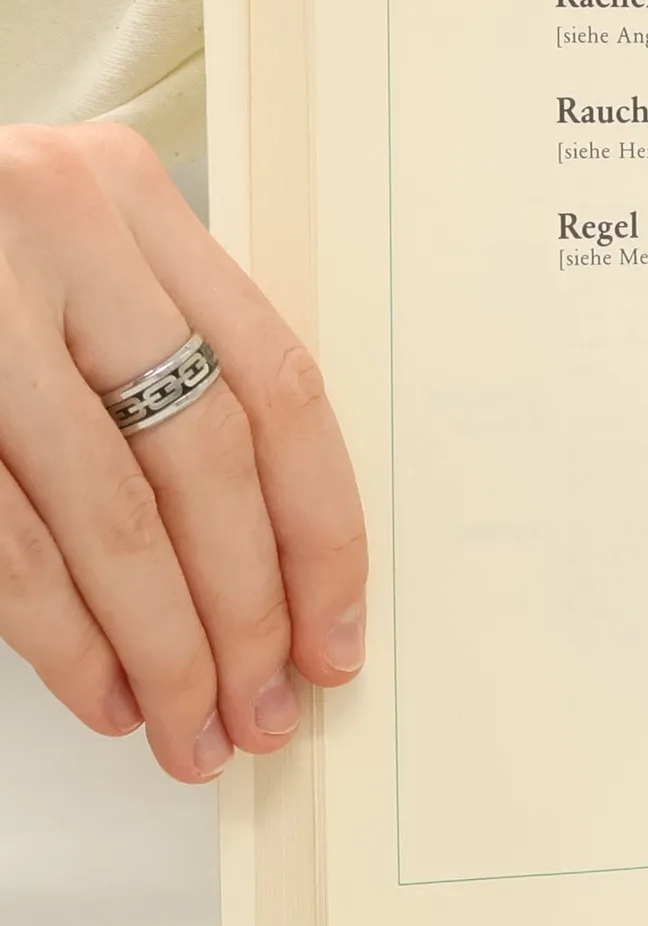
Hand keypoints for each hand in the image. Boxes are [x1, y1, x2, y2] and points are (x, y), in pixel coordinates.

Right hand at [0, 122, 366, 781]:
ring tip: (193, 728)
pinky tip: (105, 693)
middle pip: (205, 461)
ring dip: (165, 648)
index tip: (336, 632)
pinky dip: (65, 637)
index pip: (276, 387)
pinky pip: (6, 543)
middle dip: (248, 613)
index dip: (321, 531)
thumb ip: (164, 356)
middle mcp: (57, 233)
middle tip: (266, 709)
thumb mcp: (65, 260)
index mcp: (128, 196)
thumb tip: (268, 561)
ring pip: (110, 514)